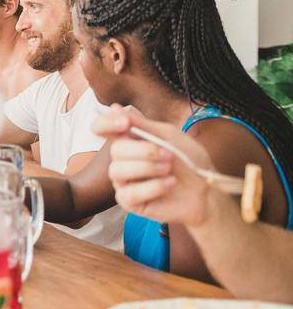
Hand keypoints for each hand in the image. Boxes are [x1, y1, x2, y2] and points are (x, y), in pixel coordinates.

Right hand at [93, 104, 212, 227]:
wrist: (206, 190)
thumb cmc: (189, 161)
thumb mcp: (169, 136)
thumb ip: (141, 124)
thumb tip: (114, 107)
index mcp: (129, 141)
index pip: (101, 128)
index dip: (106, 123)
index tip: (124, 124)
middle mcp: (122, 160)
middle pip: (115, 149)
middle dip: (144, 151)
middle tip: (169, 156)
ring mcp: (124, 181)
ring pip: (117, 170)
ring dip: (148, 168)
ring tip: (169, 170)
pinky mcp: (129, 201)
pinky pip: (128, 193)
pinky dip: (153, 187)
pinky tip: (169, 184)